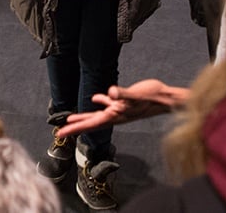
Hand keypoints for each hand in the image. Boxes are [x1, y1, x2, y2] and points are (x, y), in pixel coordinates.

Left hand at [57, 79, 188, 138]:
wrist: (166, 98)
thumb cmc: (152, 98)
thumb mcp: (136, 95)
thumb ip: (123, 94)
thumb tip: (111, 92)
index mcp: (115, 115)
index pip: (91, 123)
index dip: (75, 128)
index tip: (61, 133)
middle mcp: (115, 115)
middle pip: (91, 122)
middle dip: (75, 127)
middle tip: (59, 132)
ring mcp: (119, 110)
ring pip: (97, 115)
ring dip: (84, 117)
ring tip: (70, 119)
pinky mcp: (124, 103)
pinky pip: (108, 103)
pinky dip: (100, 101)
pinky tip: (95, 99)